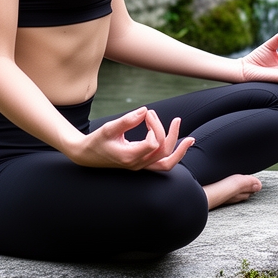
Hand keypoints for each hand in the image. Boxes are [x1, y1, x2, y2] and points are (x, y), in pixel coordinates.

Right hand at [71, 106, 193, 170]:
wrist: (86, 155)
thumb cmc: (96, 140)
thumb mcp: (109, 128)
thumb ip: (127, 120)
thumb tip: (145, 110)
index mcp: (129, 156)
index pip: (153, 143)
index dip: (154, 127)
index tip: (146, 116)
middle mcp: (137, 165)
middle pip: (162, 151)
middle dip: (167, 131)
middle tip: (160, 116)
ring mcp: (140, 167)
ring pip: (166, 163)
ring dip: (179, 151)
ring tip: (191, 140)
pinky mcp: (141, 165)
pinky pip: (161, 164)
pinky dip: (173, 156)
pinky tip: (180, 144)